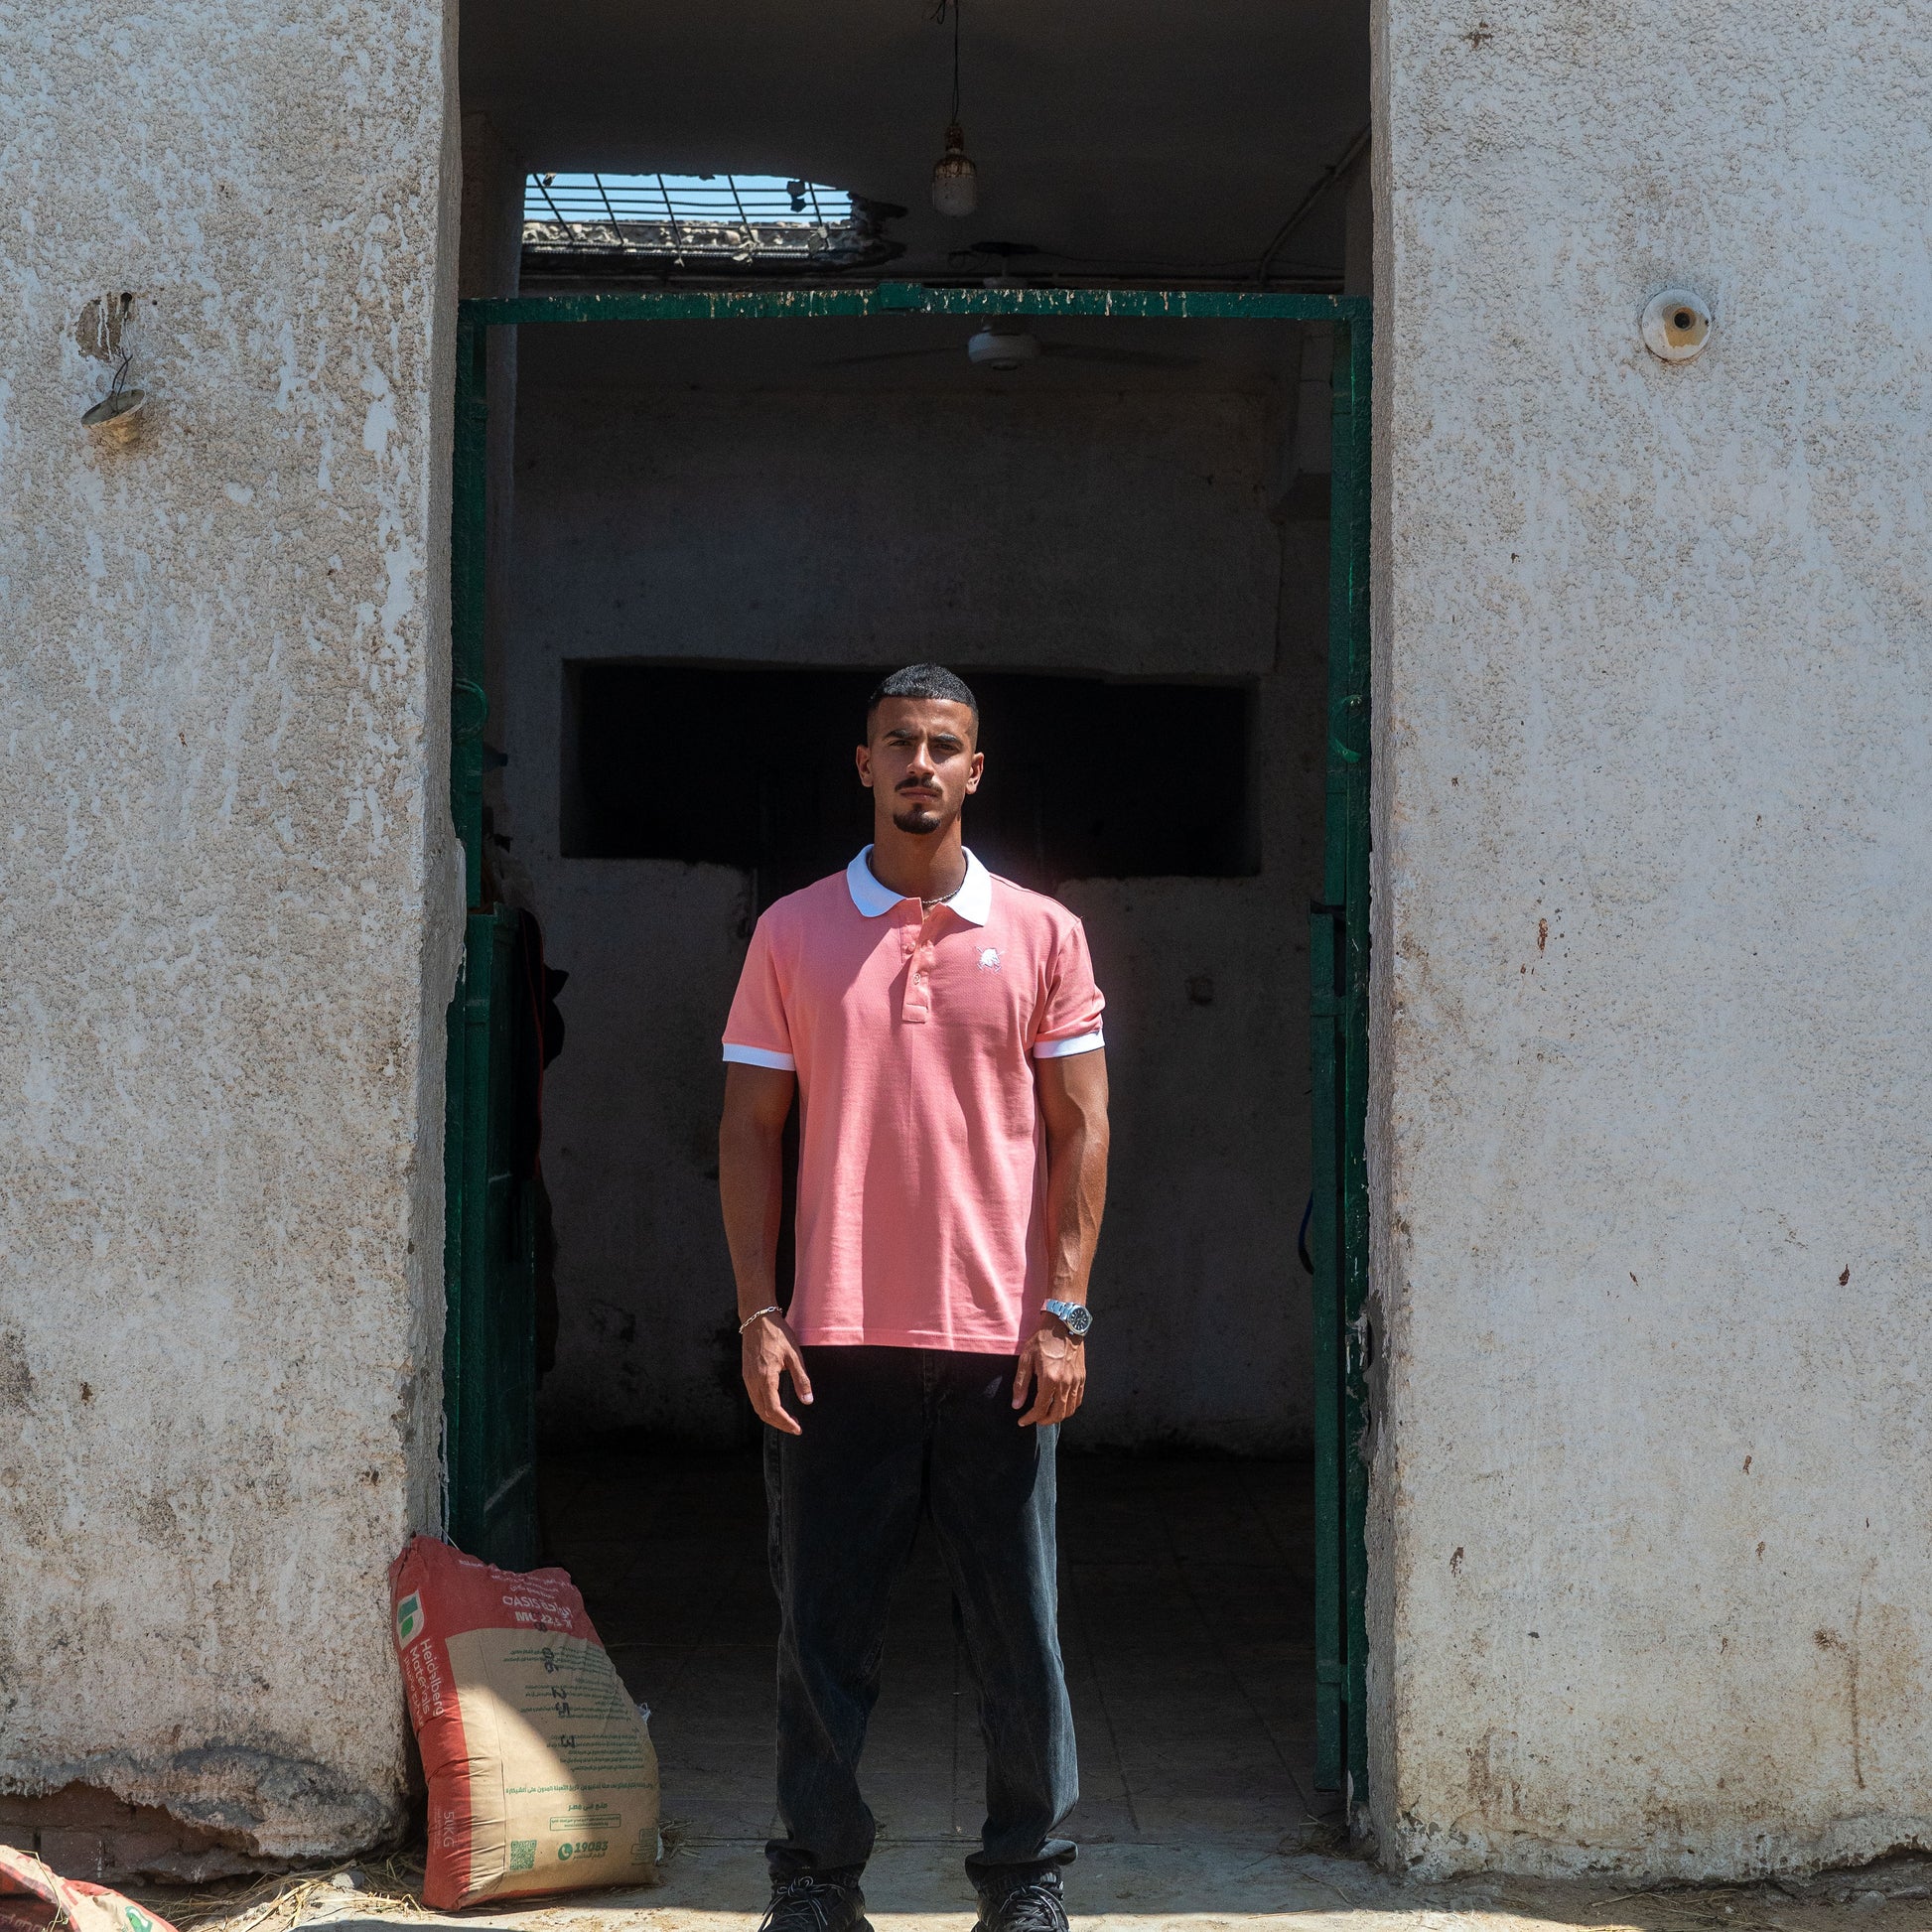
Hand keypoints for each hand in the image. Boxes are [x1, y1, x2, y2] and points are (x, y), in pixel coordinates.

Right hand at [741, 1312, 811, 1434]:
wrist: (758, 1318)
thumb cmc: (778, 1334)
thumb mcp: (795, 1355)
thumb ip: (801, 1379)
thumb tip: (808, 1401)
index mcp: (766, 1377)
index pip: (773, 1410)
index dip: (786, 1423)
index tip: (798, 1428)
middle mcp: (753, 1381)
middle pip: (763, 1413)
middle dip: (779, 1424)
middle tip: (795, 1426)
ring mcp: (748, 1378)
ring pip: (757, 1407)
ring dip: (772, 1417)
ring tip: (788, 1419)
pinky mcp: (746, 1374)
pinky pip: (754, 1397)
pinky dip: (765, 1407)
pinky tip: (776, 1405)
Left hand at [1012, 1320, 1085, 1426]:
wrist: (1063, 1324)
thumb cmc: (1043, 1339)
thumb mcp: (1026, 1359)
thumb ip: (1021, 1384)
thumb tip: (1016, 1404)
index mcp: (1050, 1379)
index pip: (1040, 1408)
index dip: (1030, 1418)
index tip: (1022, 1421)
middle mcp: (1065, 1383)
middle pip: (1057, 1414)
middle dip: (1044, 1421)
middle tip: (1034, 1419)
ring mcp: (1076, 1381)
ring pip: (1070, 1409)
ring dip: (1058, 1416)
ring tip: (1047, 1414)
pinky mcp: (1082, 1377)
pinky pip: (1078, 1400)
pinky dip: (1070, 1407)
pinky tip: (1061, 1404)